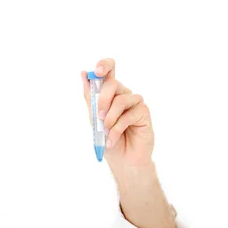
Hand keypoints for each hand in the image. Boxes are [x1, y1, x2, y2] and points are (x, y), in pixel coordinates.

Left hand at [80, 58, 154, 172]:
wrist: (123, 161)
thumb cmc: (109, 141)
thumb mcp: (94, 120)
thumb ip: (90, 98)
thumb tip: (84, 73)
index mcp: (111, 94)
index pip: (109, 70)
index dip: (104, 65)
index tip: (96, 72)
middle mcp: (124, 95)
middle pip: (113, 84)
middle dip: (102, 100)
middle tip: (99, 117)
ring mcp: (135, 103)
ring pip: (120, 100)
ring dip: (109, 118)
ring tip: (106, 132)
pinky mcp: (144, 113)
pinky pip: (129, 115)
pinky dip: (117, 129)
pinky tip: (113, 139)